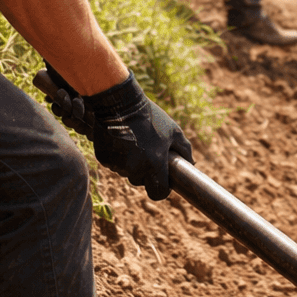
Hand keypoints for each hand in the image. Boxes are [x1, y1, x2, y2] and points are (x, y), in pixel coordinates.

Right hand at [39, 67, 192, 199]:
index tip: (162, 180)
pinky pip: (114, 164)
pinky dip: (117, 156)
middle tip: (146, 152)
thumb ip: (184, 150)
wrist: (120, 103)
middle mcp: (135, 168)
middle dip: (145, 171)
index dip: (162, 188)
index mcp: (154, 164)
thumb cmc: (151, 117)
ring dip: (130, 163)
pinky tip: (121, 140)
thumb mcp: (173, 131)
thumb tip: (192, 164)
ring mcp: (118, 165)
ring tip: (133, 142)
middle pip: (140, 181)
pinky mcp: (104, 159)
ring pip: (126, 172)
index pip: (158, 193)